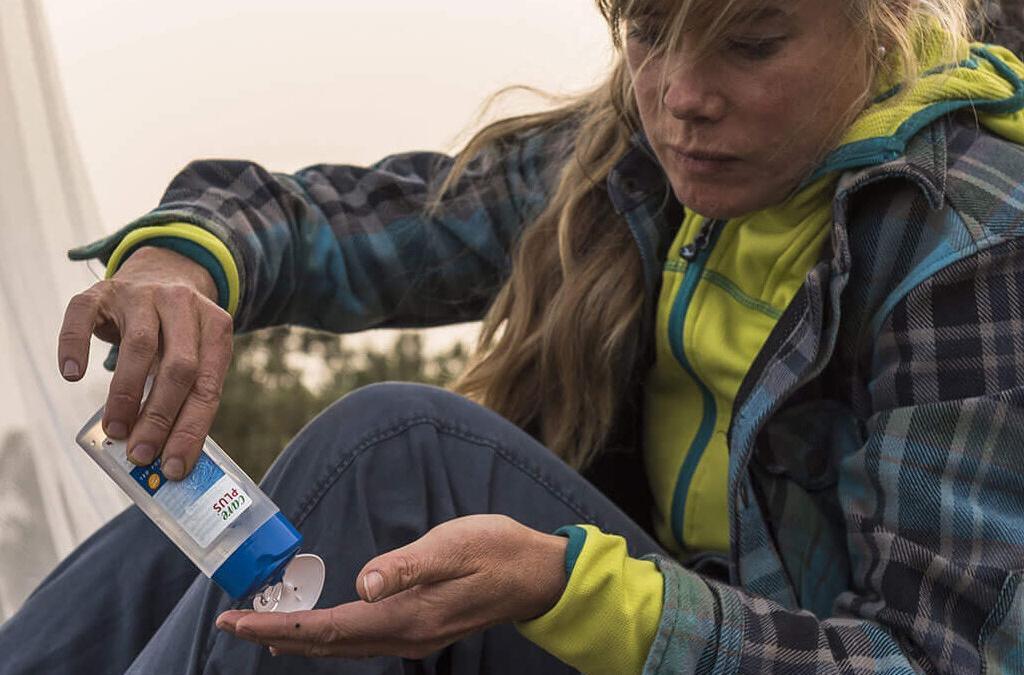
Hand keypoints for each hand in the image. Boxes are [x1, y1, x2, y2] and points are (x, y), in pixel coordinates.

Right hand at [58, 246, 232, 478]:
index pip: (208, 386)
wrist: (162, 271)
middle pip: (179, 367)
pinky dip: (75, 345)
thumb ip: (185, 396)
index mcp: (217, 327)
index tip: (173, 466)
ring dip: (125, 395)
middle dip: (159, 417)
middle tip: (140, 453)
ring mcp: (143, 294)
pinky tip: (72, 375)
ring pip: (138, 346)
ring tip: (115, 430)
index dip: (191, 429)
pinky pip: (84, 315)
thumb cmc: (179, 332)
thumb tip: (165, 453)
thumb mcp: (195, 354)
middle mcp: (183, 305)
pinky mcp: (104, 290)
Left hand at [215, 515, 568, 658]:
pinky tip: (315, 630)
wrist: (536, 574)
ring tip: (258, 630)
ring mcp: (413, 637)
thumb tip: (362, 583)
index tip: (238, 620)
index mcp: (408, 615)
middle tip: (230, 625)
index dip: (281, 626)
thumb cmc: (497, 551)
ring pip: (342, 646)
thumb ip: (409, 565)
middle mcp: (406, 635)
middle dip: (276, 634)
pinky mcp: (419, 628)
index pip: (330, 628)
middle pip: (328, 644)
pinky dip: (326, 637)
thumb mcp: (455, 546)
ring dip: (298, 638)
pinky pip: (360, 640)